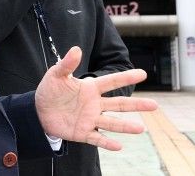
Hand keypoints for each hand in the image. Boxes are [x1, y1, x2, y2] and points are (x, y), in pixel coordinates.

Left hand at [35, 46, 157, 150]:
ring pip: (112, 123)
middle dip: (136, 105)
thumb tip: (76, 49)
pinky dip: (107, 143)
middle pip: (119, 104)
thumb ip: (67, 64)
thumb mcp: (56, 75)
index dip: (126, 77)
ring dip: (126, 126)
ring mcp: (90, 119)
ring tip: (141, 129)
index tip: (143, 74)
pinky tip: (118, 146)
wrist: (39, 110)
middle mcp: (94, 104)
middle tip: (155, 106)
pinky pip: (97, 139)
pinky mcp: (82, 133)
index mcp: (90, 88)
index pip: (111, 81)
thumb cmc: (50, 90)